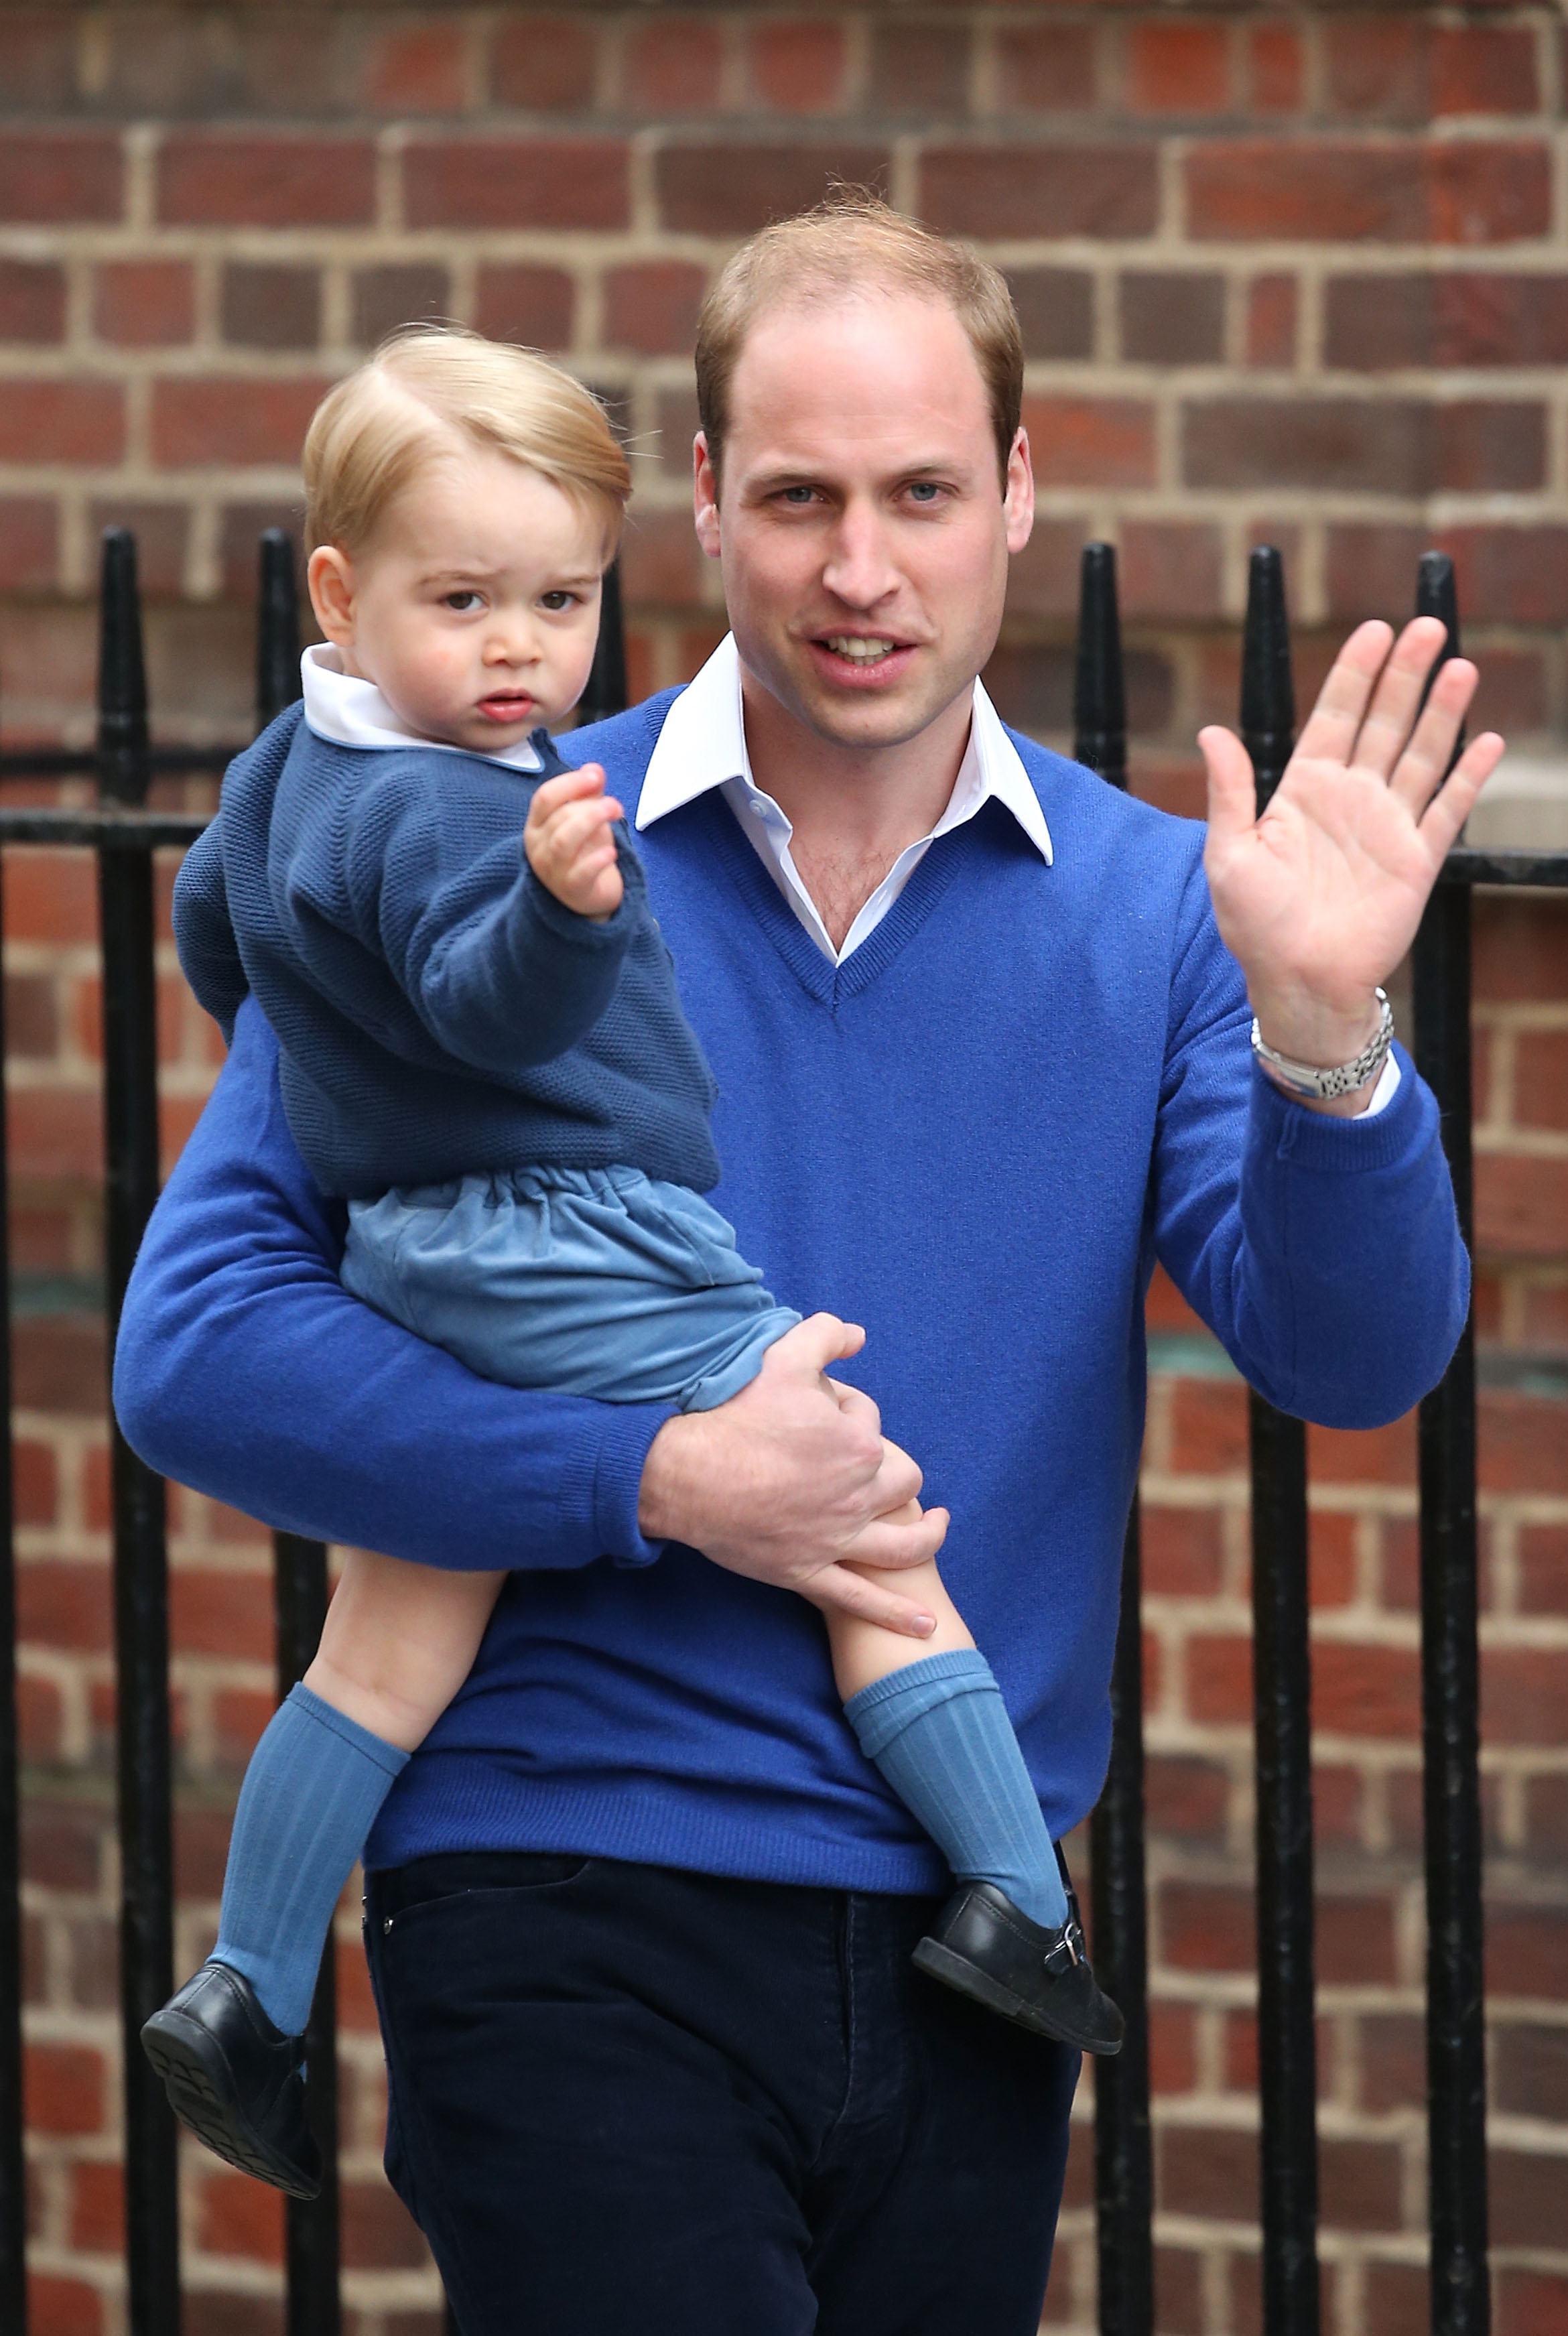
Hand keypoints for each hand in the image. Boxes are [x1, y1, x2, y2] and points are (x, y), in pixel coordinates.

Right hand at [524, 765, 624, 920]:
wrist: (588, 897)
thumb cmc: (583, 852)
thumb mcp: (586, 818)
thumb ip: (589, 794)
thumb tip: (594, 768)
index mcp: (537, 825)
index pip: (544, 798)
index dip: (570, 784)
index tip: (595, 777)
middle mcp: (538, 847)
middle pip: (559, 818)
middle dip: (590, 806)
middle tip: (615, 804)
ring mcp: (551, 871)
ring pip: (564, 841)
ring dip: (591, 822)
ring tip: (615, 814)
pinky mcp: (571, 890)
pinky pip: (580, 873)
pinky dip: (597, 860)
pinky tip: (612, 851)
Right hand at [638, 1312, 949, 1635]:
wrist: (687, 1474)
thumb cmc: (734, 1416)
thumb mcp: (782, 1357)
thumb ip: (825, 1336)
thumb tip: (857, 1335)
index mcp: (858, 1446)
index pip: (872, 1426)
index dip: (849, 1414)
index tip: (819, 1412)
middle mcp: (857, 1496)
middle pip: (901, 1481)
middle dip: (891, 1468)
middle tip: (864, 1462)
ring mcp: (835, 1539)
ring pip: (902, 1544)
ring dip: (926, 1535)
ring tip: (935, 1524)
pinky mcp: (809, 1572)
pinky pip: (862, 1599)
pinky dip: (896, 1614)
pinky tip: (925, 1625)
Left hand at [1200, 617, 1503, 1105]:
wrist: (1297, 982)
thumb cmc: (1254, 925)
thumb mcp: (1229, 854)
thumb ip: (1230, 791)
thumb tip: (1211, 731)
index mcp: (1304, 790)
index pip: (1335, 715)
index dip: (1355, 673)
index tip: (1374, 630)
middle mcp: (1351, 799)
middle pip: (1385, 721)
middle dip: (1406, 674)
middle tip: (1427, 626)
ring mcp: (1387, 826)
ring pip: (1420, 755)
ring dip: (1441, 712)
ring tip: (1461, 666)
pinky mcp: (1417, 860)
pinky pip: (1448, 810)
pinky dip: (1468, 777)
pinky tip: (1486, 741)